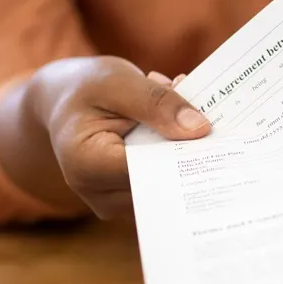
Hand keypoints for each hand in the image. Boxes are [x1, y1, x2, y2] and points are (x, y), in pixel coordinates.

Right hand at [24, 56, 209, 218]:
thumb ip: (157, 103)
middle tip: (215, 122)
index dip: (184, 155)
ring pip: (168, 185)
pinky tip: (183, 131)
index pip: (148, 170)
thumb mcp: (118, 82)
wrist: (66, 102)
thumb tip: (200, 129)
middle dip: (190, 152)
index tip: (216, 137)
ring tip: (191, 117)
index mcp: (86, 164)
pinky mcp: (130, 199)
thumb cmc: (87, 88)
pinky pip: (165, 183)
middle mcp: (97, 193)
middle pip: (161, 182)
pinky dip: (178, 157)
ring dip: (185, 153)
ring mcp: (113, 201)